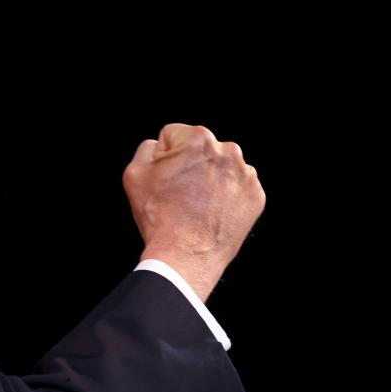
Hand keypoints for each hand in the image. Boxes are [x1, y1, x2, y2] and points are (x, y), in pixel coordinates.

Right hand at [122, 123, 265, 301]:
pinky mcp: (256, 196)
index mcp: (198, 139)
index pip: (173, 135)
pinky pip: (235, 186)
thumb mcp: (135, 173)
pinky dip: (224, 195)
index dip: (163, 157)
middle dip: (189, 164)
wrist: (186, 256)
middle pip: (199, 149)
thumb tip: (162, 146)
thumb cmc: (159, 215)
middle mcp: (228, 151)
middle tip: (180, 192)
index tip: (165, 178)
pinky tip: (211, 211)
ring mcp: (246, 175)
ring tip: (195, 204)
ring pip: (219, 166)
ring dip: (208, 178)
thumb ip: (147, 148)